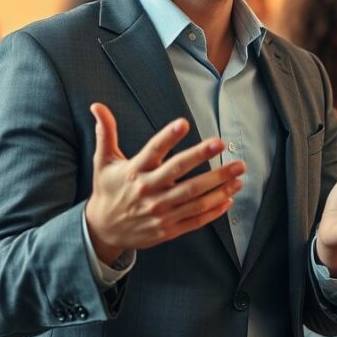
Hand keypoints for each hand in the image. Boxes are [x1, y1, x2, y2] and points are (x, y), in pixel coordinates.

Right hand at [84, 103, 244, 266]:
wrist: (103, 231)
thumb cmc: (108, 191)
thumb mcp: (103, 162)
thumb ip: (106, 133)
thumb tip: (97, 106)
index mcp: (134, 171)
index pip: (153, 150)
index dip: (168, 137)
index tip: (184, 122)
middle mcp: (149, 191)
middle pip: (179, 172)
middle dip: (202, 156)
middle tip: (222, 142)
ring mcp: (160, 212)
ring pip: (194, 198)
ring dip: (219, 185)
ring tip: (238, 173)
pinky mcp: (168, 229)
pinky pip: (195, 220)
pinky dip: (214, 210)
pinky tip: (230, 198)